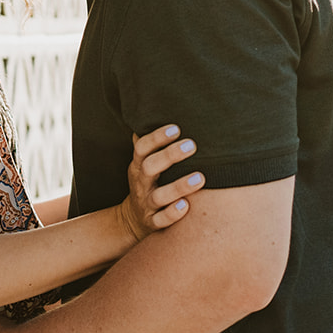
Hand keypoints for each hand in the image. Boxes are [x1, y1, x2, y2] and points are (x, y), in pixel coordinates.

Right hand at [118, 125, 203, 240]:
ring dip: (178, 186)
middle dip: (170, 156)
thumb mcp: (144, 162)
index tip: (176, 128)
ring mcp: (146, 203)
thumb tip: (161, 110)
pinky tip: (186, 206)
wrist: (132, 220)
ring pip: (159, 196)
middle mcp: (141, 183)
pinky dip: (172, 214)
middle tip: (192, 145)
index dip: (157, 137)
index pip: (142, 147)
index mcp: (138, 165)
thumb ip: (152, 143)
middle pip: (149, 167)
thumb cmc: (148, 182)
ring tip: (200, 177)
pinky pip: (161, 220)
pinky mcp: (152, 222)